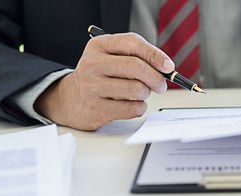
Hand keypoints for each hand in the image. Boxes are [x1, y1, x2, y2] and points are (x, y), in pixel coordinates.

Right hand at [34, 33, 174, 129]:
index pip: (132, 43)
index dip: (155, 54)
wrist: (71, 99)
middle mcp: (92, 64)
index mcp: (98, 45)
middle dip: (156, 78)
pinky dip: (139, 108)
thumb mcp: (111, 58)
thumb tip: (166, 68)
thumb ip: (136, 57)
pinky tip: (133, 105)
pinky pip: (131, 108)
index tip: (168, 66)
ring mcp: (92, 86)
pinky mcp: (95, 108)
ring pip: (136, 89)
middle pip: (136, 67)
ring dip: (146, 94)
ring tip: (140, 94)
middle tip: (161, 85)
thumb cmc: (100, 77)